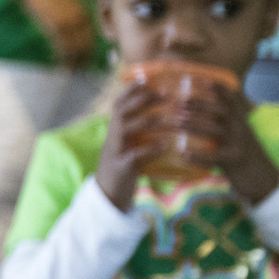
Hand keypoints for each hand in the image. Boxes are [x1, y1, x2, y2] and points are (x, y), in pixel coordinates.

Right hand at [20, 0, 95, 68]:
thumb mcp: (62, 6)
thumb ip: (70, 20)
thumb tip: (72, 38)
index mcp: (83, 12)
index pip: (90, 38)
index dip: (88, 52)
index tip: (84, 63)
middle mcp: (80, 18)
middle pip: (85, 45)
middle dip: (82, 60)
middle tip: (77, 73)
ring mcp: (69, 22)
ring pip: (75, 48)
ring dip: (72, 63)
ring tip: (68, 73)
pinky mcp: (56, 25)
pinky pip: (62, 46)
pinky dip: (62, 58)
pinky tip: (59, 64)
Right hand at [96, 84, 174, 210]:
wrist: (108, 198)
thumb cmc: (124, 170)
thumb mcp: (129, 148)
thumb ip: (140, 134)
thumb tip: (164, 119)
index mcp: (115, 131)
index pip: (118, 104)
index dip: (131, 91)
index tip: (149, 80)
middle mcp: (112, 138)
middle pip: (121, 111)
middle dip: (141, 100)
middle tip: (165, 94)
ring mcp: (114, 152)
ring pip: (125, 128)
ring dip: (149, 121)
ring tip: (169, 119)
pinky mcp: (120, 168)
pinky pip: (134, 155)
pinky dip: (150, 149)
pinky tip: (165, 146)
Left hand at [177, 86, 278, 206]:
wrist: (264, 180)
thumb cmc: (246, 156)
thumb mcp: (239, 136)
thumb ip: (226, 124)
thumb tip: (203, 114)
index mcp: (241, 121)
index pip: (232, 100)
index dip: (218, 88)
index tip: (201, 78)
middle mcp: (241, 129)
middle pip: (221, 111)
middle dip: (200, 104)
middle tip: (181, 102)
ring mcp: (238, 145)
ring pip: (215, 130)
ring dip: (194, 125)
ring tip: (177, 122)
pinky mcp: (233, 161)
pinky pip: (213, 157)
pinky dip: (197, 155)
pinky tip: (183, 153)